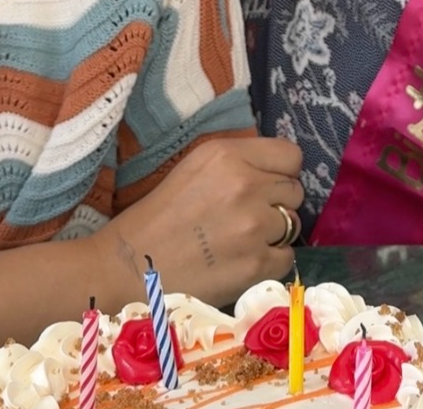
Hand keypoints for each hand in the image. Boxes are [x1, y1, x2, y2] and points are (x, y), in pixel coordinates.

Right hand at [95, 136, 303, 306]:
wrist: (127, 267)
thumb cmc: (160, 215)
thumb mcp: (198, 167)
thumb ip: (240, 162)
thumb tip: (278, 170)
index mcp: (228, 155)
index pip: (291, 156)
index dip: (282, 172)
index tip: (267, 184)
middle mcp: (245, 185)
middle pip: (295, 190)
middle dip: (277, 203)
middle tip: (248, 217)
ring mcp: (253, 226)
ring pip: (293, 224)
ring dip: (274, 233)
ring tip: (242, 241)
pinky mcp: (255, 264)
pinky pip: (286, 257)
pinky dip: (270, 262)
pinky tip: (243, 262)